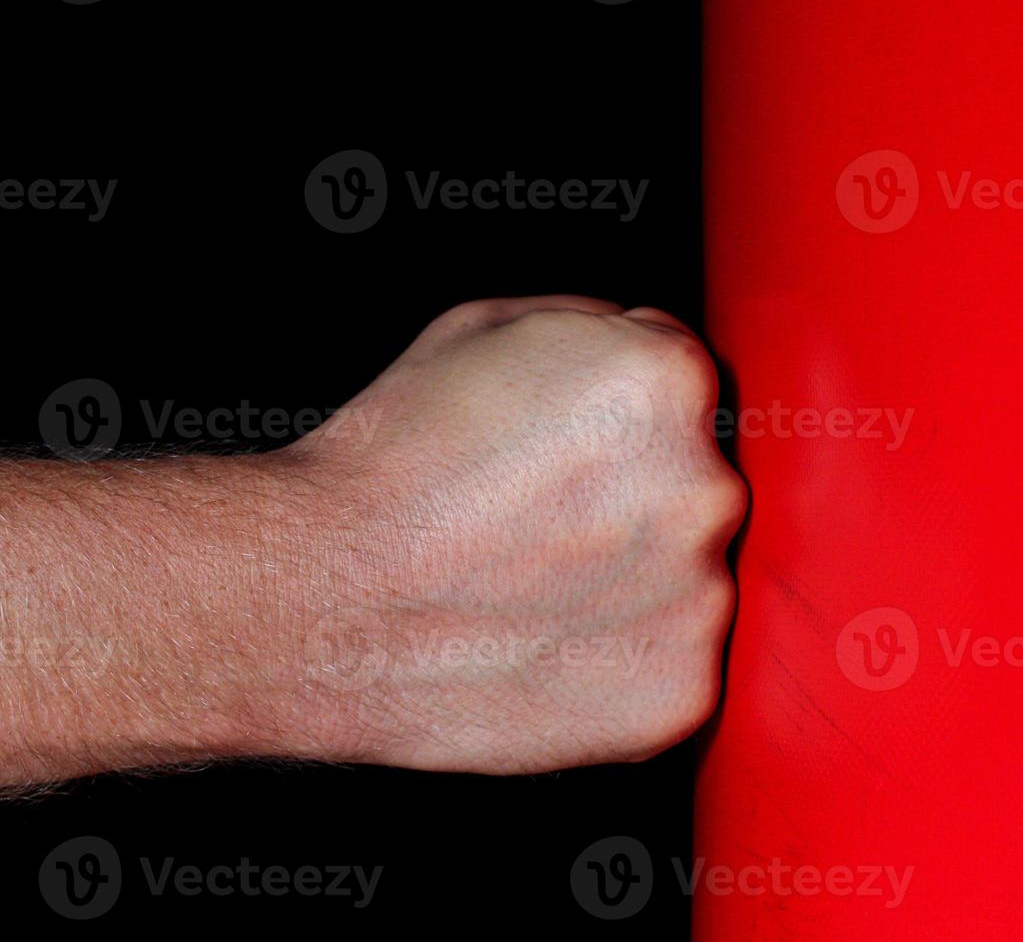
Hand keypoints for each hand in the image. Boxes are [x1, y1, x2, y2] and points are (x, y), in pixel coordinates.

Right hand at [284, 296, 747, 772]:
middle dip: (633, 501)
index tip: (563, 454)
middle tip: (542, 527)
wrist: (316, 598)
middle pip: (696, 483)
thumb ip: (590, 328)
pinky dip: (622, 661)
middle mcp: (706, 486)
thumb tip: (634, 348)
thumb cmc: (383, 468)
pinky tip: (545, 648)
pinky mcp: (680, 693)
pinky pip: (674, 664)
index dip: (615, 419)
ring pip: (689, 578)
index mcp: (665, 382)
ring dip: (633, 582)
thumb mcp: (478, 331)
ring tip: (531, 594)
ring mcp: (700, 599)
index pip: (684, 385)